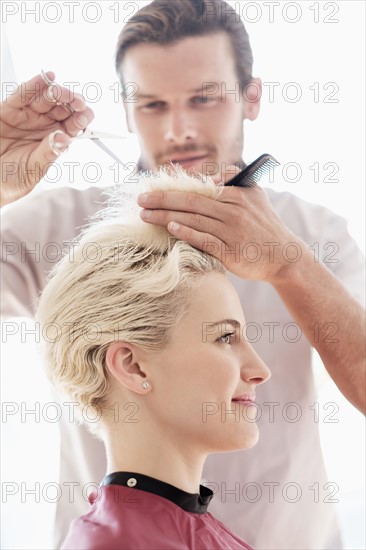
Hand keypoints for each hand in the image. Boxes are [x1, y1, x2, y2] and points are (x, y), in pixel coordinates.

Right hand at [0, 71, 93, 206]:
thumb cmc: (11, 179)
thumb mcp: (33, 169)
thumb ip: (48, 153)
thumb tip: (64, 138)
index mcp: (56, 140)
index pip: (74, 126)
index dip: (82, 119)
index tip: (86, 116)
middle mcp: (44, 125)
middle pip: (64, 108)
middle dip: (73, 103)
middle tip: (77, 102)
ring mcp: (28, 116)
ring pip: (46, 99)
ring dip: (57, 93)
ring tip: (60, 92)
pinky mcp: (10, 110)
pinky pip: (23, 95)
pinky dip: (34, 85)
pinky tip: (46, 78)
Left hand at [137, 167, 303, 282]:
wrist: (283, 256)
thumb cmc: (264, 225)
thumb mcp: (254, 194)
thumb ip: (232, 179)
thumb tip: (209, 176)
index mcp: (236, 194)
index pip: (197, 188)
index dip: (172, 189)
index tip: (151, 190)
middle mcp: (233, 210)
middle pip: (191, 202)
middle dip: (161, 200)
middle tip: (140, 201)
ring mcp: (231, 231)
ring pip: (194, 219)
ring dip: (166, 216)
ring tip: (145, 215)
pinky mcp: (230, 251)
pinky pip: (204, 239)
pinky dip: (187, 233)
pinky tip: (171, 228)